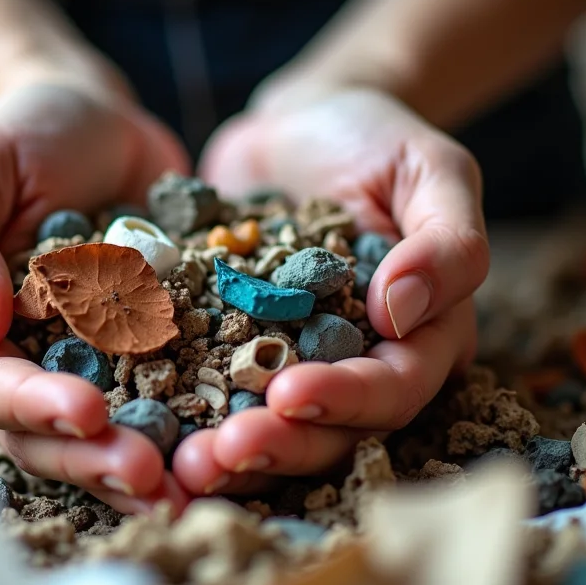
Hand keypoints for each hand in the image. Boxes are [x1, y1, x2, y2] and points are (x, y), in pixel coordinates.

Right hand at [0, 80, 192, 512]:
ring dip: (137, 466)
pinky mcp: (144, 358)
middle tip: (148, 476)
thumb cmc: (27, 133)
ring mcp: (83, 366)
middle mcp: (18, 360)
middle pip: (40, 433)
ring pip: (98, 437)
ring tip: (185, 487)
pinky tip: (227, 448)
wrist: (100, 124)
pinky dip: (188, 432)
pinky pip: (162, 404)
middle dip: (91, 458)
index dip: (31, 405)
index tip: (85, 411)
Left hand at [175, 87, 488, 495]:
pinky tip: (140, 423)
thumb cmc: (378, 139)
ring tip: (177, 464)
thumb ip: (445, 241)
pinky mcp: (230, 347)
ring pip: (266, 425)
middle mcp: (358, 365)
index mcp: (421, 338)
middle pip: (327, 429)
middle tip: (216, 455)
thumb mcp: (432, 170)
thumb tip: (401, 312)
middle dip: (275, 446)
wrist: (301, 121)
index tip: (288, 394)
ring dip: (226, 451)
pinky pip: (207, 390)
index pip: (393, 388)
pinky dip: (179, 413)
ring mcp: (290, 361)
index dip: (345, 401)